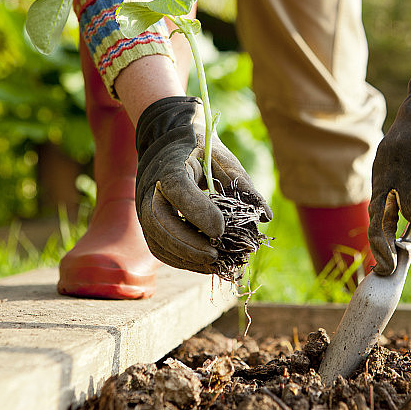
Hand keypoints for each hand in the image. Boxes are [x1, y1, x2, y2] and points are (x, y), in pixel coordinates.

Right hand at [135, 96, 271, 272]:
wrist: (167, 145)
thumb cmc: (200, 151)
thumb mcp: (223, 159)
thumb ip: (243, 186)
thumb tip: (265, 217)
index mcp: (171, 165)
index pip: (178, 189)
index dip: (198, 211)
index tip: (221, 230)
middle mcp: (151, 188)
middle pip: (160, 221)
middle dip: (189, 243)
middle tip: (217, 255)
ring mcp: (145, 208)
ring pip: (158, 240)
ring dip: (187, 257)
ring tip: (216, 264)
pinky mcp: (148, 224)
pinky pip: (161, 248)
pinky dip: (182, 260)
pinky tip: (205, 264)